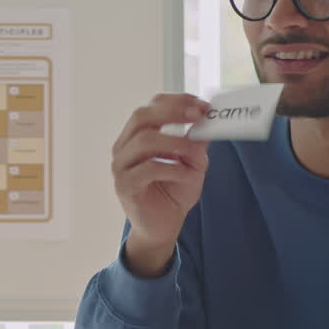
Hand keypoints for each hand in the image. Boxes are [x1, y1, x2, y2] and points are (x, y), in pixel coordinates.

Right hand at [111, 94, 211, 276]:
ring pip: (144, 140)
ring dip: (175, 141)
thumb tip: (206, 124)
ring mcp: (121, 167)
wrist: (162, 228)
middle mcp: (124, 147)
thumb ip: (196, 145)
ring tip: (194, 151)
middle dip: (173, 112)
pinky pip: (148, 168)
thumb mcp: (193, 164)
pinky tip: (186, 173)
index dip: (176, 101)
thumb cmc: (173, 192)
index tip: (202, 105)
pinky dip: (172, 167)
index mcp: (137, 136)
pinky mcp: (124, 186)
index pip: (151, 107)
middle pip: (142, 116)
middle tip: (198, 116)